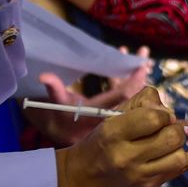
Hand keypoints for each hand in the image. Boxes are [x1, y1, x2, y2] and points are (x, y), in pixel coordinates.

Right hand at [25, 47, 150, 146]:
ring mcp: (114, 112)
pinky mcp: (114, 107)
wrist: (62, 132)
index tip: (141, 67)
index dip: (132, 83)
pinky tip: (130, 61)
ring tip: (142, 54)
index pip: (120, 98)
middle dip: (139, 74)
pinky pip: (125, 92)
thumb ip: (53, 89)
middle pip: (130, 95)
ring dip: (136, 73)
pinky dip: (129, 78)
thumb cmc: (57, 115)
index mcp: (97, 115)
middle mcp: (109, 116)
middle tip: (144, 54)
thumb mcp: (55, 103)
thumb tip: (43, 76)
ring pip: (130, 92)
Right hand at [54, 87, 187, 186]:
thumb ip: (140, 103)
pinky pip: (182, 169)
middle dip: (173, 126)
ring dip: (178, 141)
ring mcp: (140, 175)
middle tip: (162, 127)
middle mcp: (127, 156)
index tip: (155, 115)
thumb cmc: (99, 142)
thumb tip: (166, 104)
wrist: (80, 180)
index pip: (155, 117)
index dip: (161, 112)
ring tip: (166, 140)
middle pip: (172, 135)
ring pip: (179, 153)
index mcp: (114, 133)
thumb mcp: (111, 117)